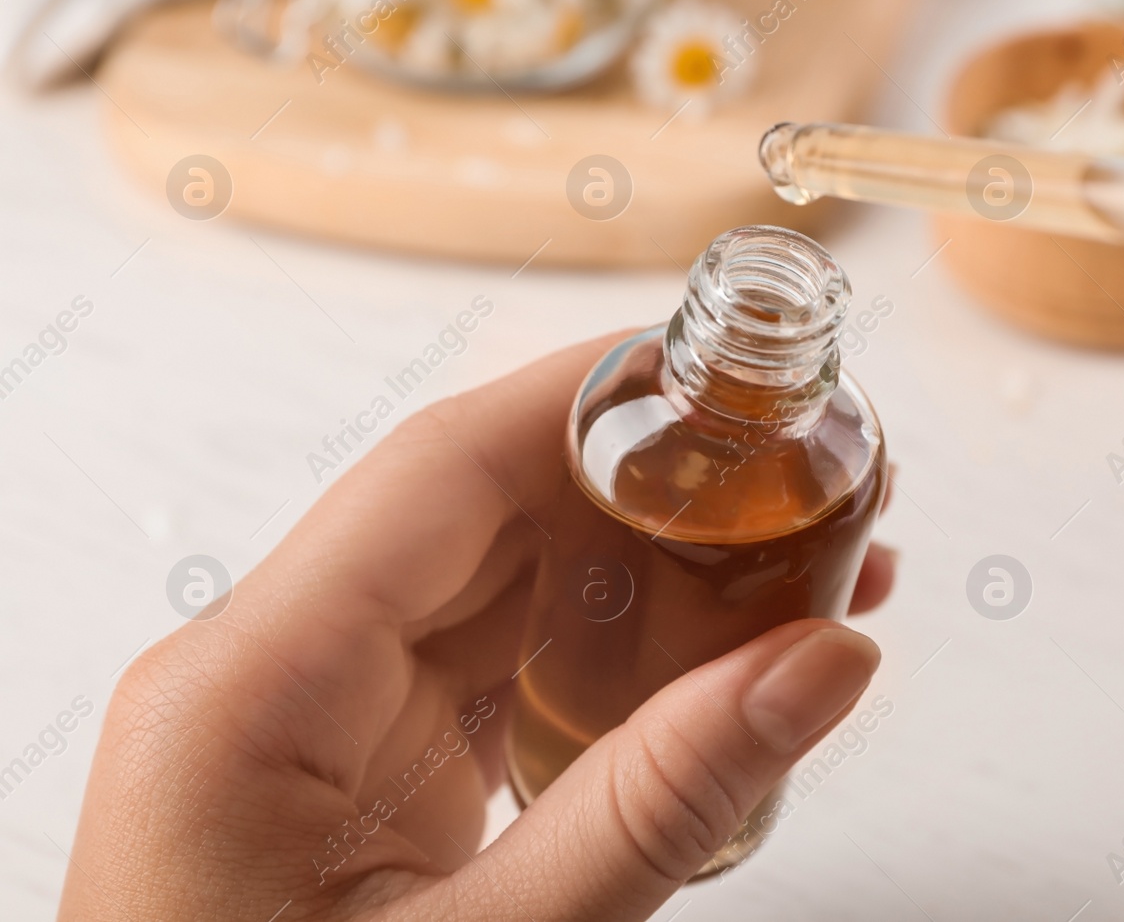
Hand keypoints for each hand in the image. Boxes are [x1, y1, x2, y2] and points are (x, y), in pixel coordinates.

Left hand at [58, 334, 894, 921]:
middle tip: (799, 478)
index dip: (593, 397)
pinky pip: (492, 680)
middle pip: (482, 519)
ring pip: (500, 596)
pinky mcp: (355, 783)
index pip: (443, 471)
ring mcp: (310, 732)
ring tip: (792, 573)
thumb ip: (653, 808)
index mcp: (250, 690)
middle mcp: (267, 681)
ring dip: (644, 578)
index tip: (723, 374)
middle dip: (650, 488)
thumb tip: (814, 664)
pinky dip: (605, 666)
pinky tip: (702, 673)